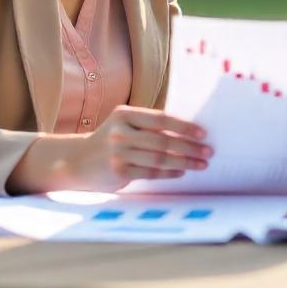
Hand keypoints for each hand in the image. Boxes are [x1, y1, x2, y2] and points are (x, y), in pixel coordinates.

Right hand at [8, 106, 210, 192]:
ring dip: (185, 162)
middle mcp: (120, 132)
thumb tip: (188, 132)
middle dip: (190, 147)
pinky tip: (182, 171)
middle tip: (209, 152)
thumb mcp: (124, 125)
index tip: (203, 133)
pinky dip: (169, 173)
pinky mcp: (118, 172)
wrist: (77, 161)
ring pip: (159, 159)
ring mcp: (118, 153)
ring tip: (202, 164)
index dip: (184, 126)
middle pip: (163, 141)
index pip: (161, 119)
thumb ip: (148, 126)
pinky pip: (151, 173)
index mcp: (124, 114)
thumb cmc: (110, 141)